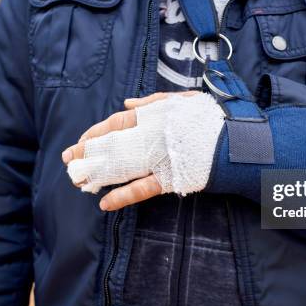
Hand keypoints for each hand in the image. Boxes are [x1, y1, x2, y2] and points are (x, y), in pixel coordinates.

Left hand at [62, 91, 223, 210]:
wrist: (237, 141)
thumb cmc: (211, 119)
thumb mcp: (184, 101)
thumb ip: (154, 101)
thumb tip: (127, 102)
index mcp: (154, 114)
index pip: (117, 122)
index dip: (95, 132)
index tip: (80, 141)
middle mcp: (152, 135)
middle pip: (112, 144)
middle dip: (88, 153)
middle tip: (68, 161)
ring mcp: (159, 158)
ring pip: (122, 166)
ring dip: (98, 175)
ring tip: (79, 183)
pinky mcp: (170, 178)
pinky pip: (142, 188)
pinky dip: (123, 196)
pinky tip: (106, 204)